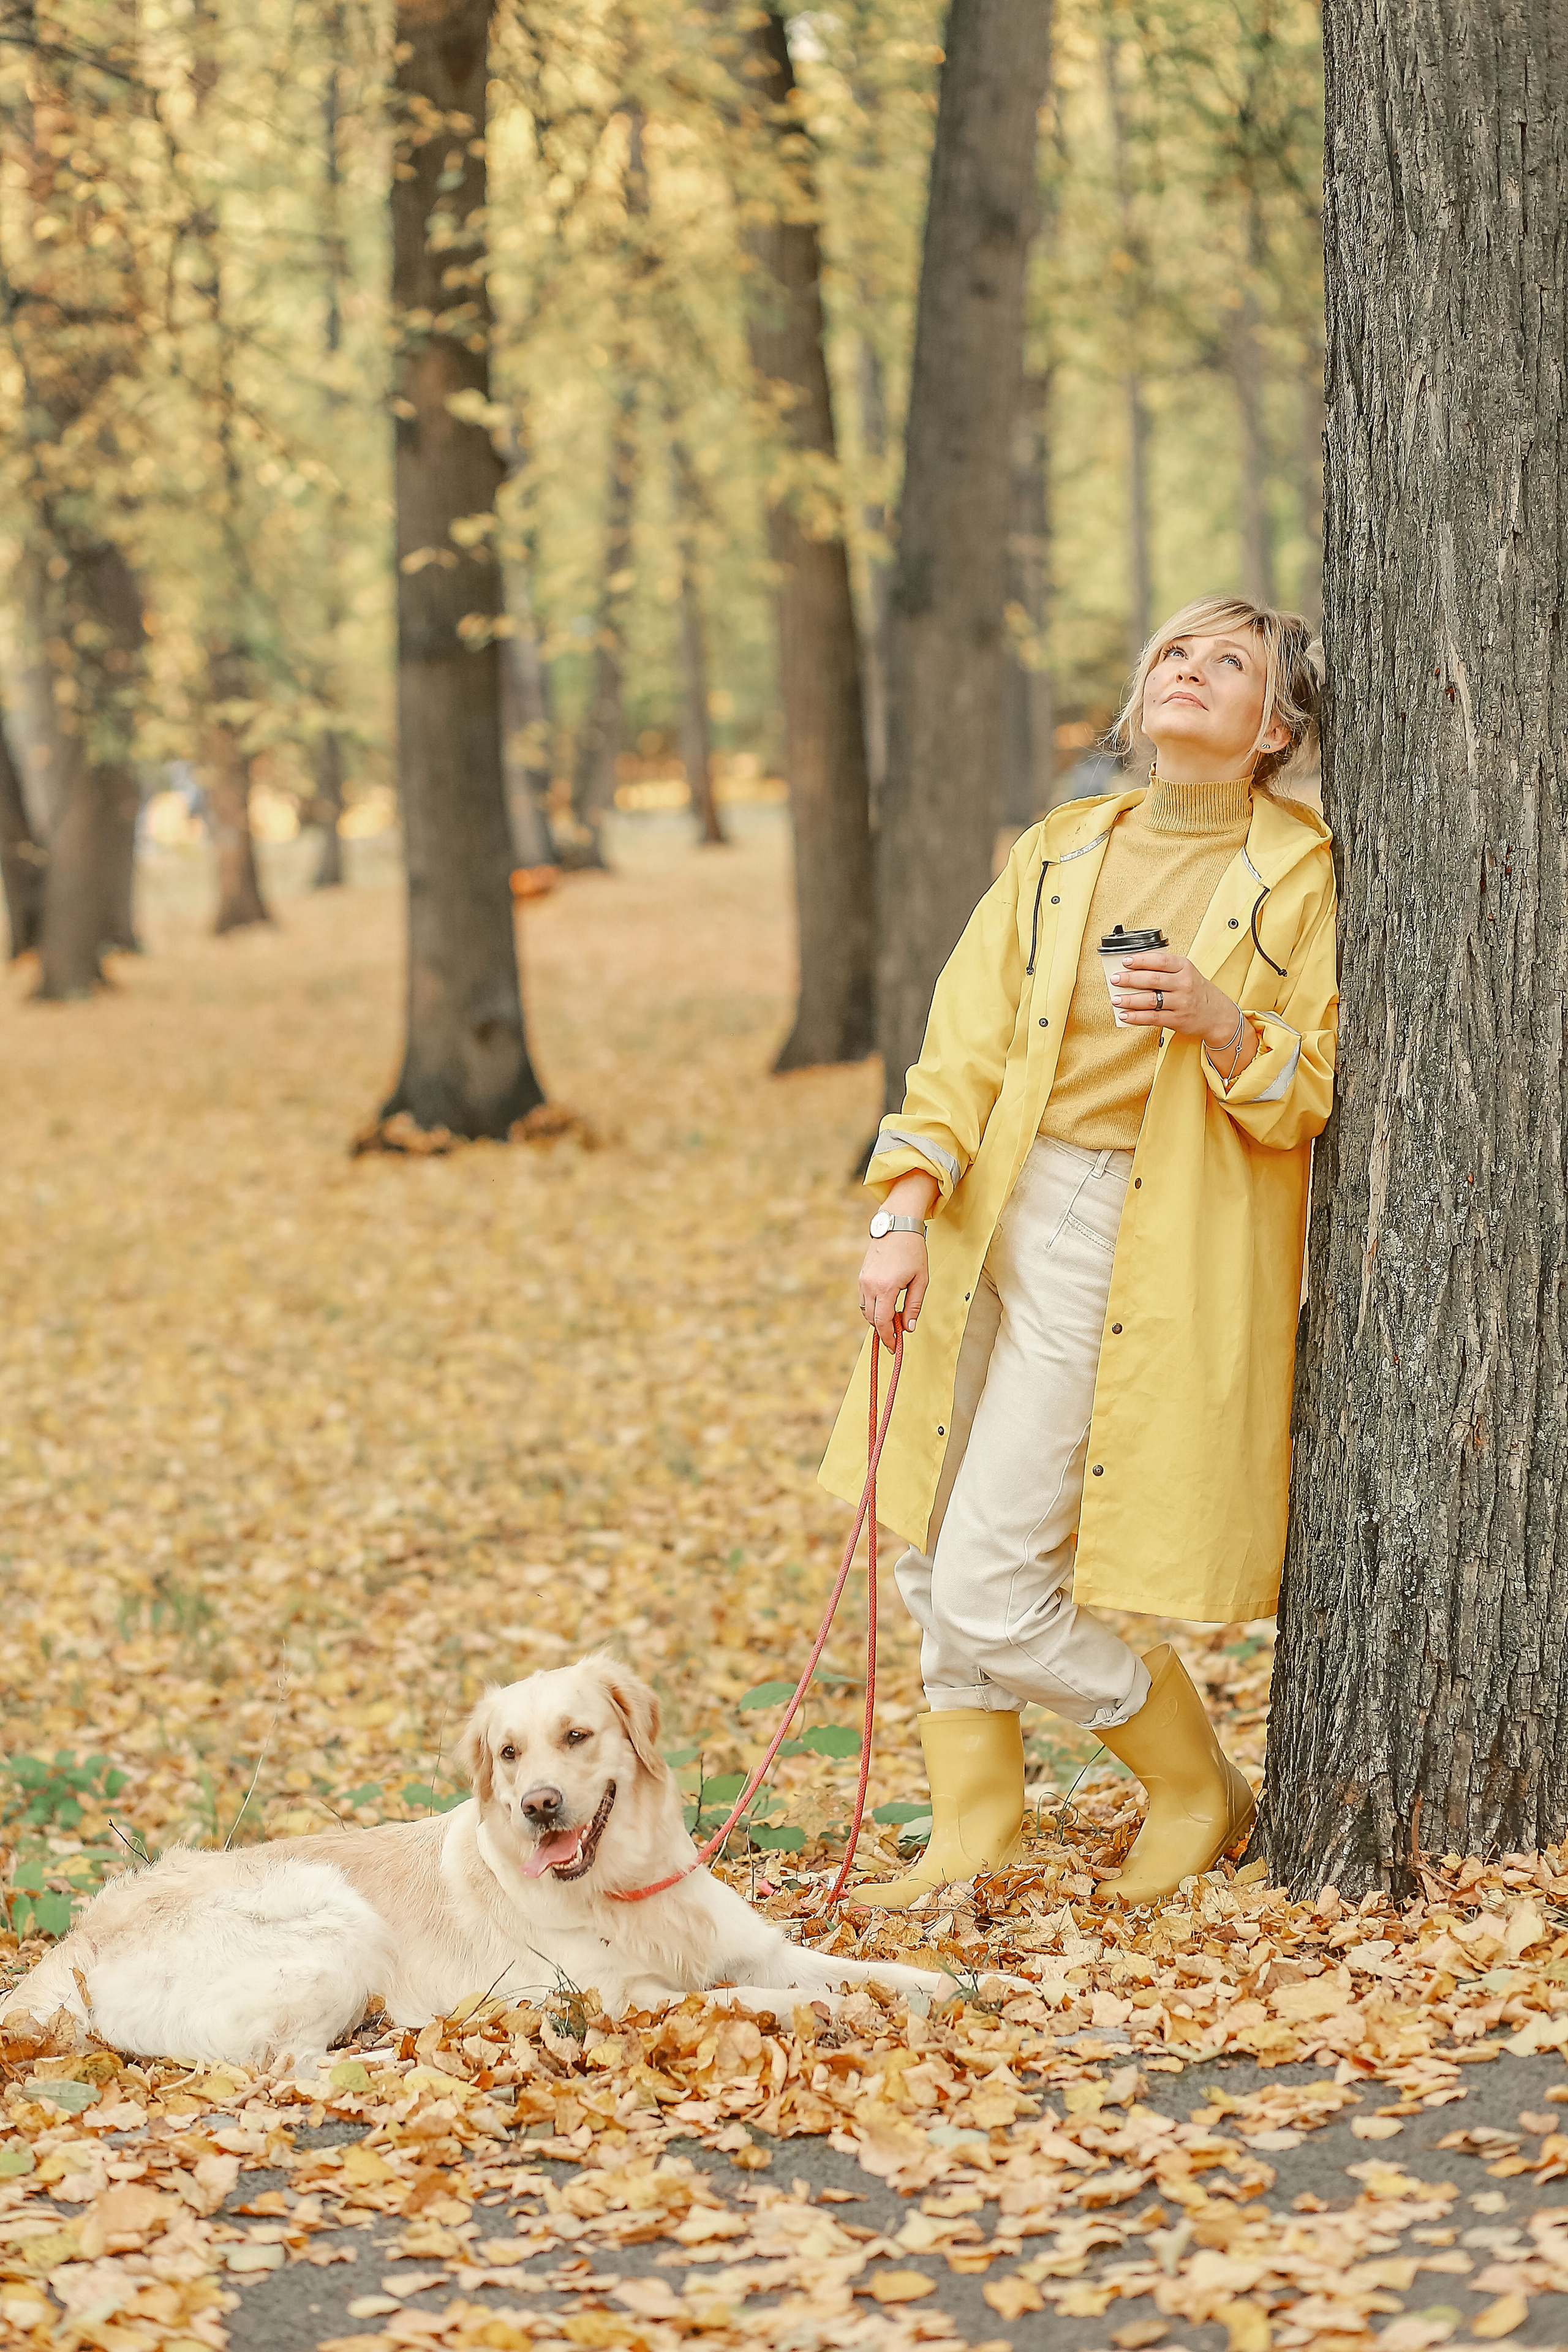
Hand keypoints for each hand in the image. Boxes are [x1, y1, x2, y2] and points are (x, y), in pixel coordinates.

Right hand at [858, 1232, 926, 1351]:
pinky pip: (864, 1299)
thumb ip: (914, 1306)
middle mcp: (870, 1285)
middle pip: (872, 1319)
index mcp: (886, 1288)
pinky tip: (887, 1306)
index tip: (895, 1348)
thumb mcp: (921, 1279)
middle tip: (897, 1336)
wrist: (897, 1225)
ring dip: (878, 1319)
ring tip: (894, 1319)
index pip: (883, 1322)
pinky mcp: (862, 1276)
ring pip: (866, 1310)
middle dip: (883, 1331)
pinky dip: (873, 1307)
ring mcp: (863, 1280)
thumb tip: (908, 1328)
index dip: (888, 1338)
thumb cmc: (913, 1250)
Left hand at [1110, 950, 1241, 1052]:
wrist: (1218, 1014)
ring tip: (1116, 999)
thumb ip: (1165, 969)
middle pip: (1152, 979)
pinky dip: (1136, 1017)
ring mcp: (1181, 1003)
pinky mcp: (1177, 1019)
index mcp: (1185, 968)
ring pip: (1151, 1000)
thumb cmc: (1197, 991)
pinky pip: (1152, 1018)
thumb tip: (1134, 969)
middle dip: (1130, 979)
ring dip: (1130, 1000)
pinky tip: (1125, 1015)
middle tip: (1115, 979)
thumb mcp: (1186, 973)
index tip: (1125, 961)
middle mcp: (1184, 984)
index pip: (1160, 960)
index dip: (1141, 960)